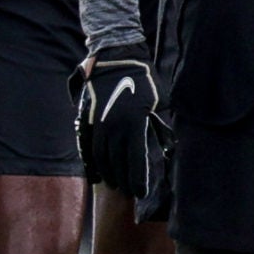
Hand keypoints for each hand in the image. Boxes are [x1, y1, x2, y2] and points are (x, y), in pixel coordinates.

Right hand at [74, 46, 158, 197]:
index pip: (135, 162)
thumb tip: (166, 148)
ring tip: (114, 183)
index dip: (138, 181)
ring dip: (108, 173)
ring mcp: (98, 124)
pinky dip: (92, 161)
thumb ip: (158, 126)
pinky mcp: (88, 119)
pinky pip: (88, 146)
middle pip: (117, 164)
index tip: (141, 193)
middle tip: (129, 191)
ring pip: (101, 157)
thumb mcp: (158, 103)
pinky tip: (97, 171)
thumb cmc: (143, 80)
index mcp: (134, 125)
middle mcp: (114, 128)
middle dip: (124, 180)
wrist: (116, 59)